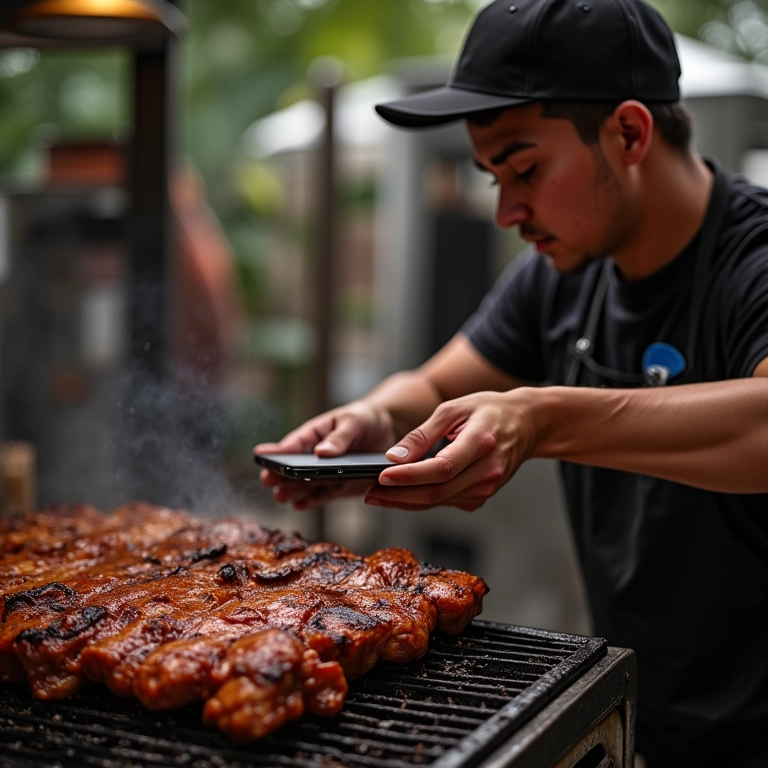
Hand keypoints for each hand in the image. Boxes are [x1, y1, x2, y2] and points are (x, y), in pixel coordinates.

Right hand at [254, 401, 396, 509]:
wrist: (386, 432)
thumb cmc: (365, 419)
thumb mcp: (354, 422)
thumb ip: (340, 437)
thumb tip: (321, 452)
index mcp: (315, 434)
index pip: (293, 443)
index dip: (277, 450)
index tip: (260, 454)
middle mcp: (315, 456)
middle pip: (293, 467)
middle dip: (279, 474)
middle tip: (267, 480)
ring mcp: (325, 473)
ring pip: (304, 484)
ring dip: (292, 490)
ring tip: (281, 496)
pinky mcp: (338, 486)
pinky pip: (322, 495)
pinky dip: (311, 501)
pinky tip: (300, 506)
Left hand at [367, 389, 537, 511]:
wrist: (527, 424)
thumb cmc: (489, 410)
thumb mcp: (454, 408)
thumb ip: (423, 433)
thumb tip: (394, 457)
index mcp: (480, 443)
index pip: (440, 468)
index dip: (409, 476)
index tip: (381, 476)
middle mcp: (487, 471)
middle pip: (437, 492)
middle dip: (399, 496)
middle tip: (370, 494)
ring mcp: (487, 487)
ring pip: (440, 501)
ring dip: (406, 501)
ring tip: (378, 495)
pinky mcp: (483, 496)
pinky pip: (447, 501)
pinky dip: (423, 499)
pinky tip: (403, 494)